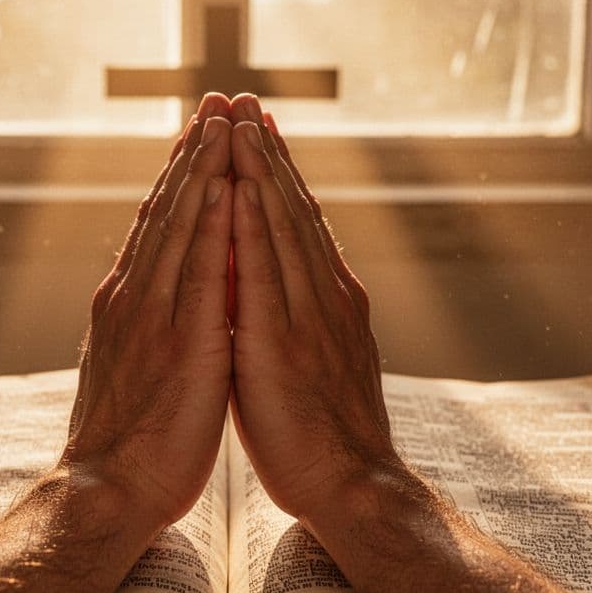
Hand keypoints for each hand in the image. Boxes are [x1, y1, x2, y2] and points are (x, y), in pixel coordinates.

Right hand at [62, 93, 234, 527]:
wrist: (107, 493)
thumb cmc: (126, 442)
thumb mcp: (135, 366)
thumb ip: (148, 324)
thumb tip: (162, 297)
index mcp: (130, 303)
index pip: (160, 225)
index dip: (182, 176)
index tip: (202, 133)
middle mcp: (136, 298)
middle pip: (169, 210)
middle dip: (193, 153)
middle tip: (217, 102)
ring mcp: (154, 317)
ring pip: (181, 228)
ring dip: (202, 171)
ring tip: (222, 122)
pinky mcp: (179, 344)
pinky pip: (199, 273)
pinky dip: (211, 226)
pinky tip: (226, 189)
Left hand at [226, 94, 403, 517]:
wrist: (353, 489)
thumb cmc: (324, 437)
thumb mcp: (312, 363)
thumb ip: (297, 320)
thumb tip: (270, 288)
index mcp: (327, 302)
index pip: (298, 225)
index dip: (277, 175)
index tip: (256, 131)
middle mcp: (323, 298)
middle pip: (292, 212)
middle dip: (266, 154)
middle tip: (244, 103)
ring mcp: (308, 318)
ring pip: (281, 229)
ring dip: (258, 172)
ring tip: (238, 123)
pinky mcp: (285, 345)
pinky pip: (265, 273)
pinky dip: (253, 226)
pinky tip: (239, 189)